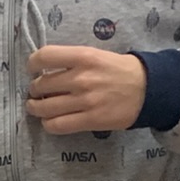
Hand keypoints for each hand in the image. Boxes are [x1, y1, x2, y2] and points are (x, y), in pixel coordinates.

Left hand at [26, 45, 146, 134]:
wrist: (147, 88)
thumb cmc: (119, 70)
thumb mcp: (96, 54)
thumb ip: (72, 60)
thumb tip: (45, 70)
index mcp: (83, 56)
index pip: (45, 56)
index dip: (32, 64)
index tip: (32, 69)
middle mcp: (81, 78)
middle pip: (41, 85)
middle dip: (34, 89)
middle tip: (37, 92)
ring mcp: (85, 101)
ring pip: (45, 108)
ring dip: (36, 108)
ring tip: (37, 107)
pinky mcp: (90, 120)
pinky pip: (58, 125)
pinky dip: (48, 124)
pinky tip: (49, 120)